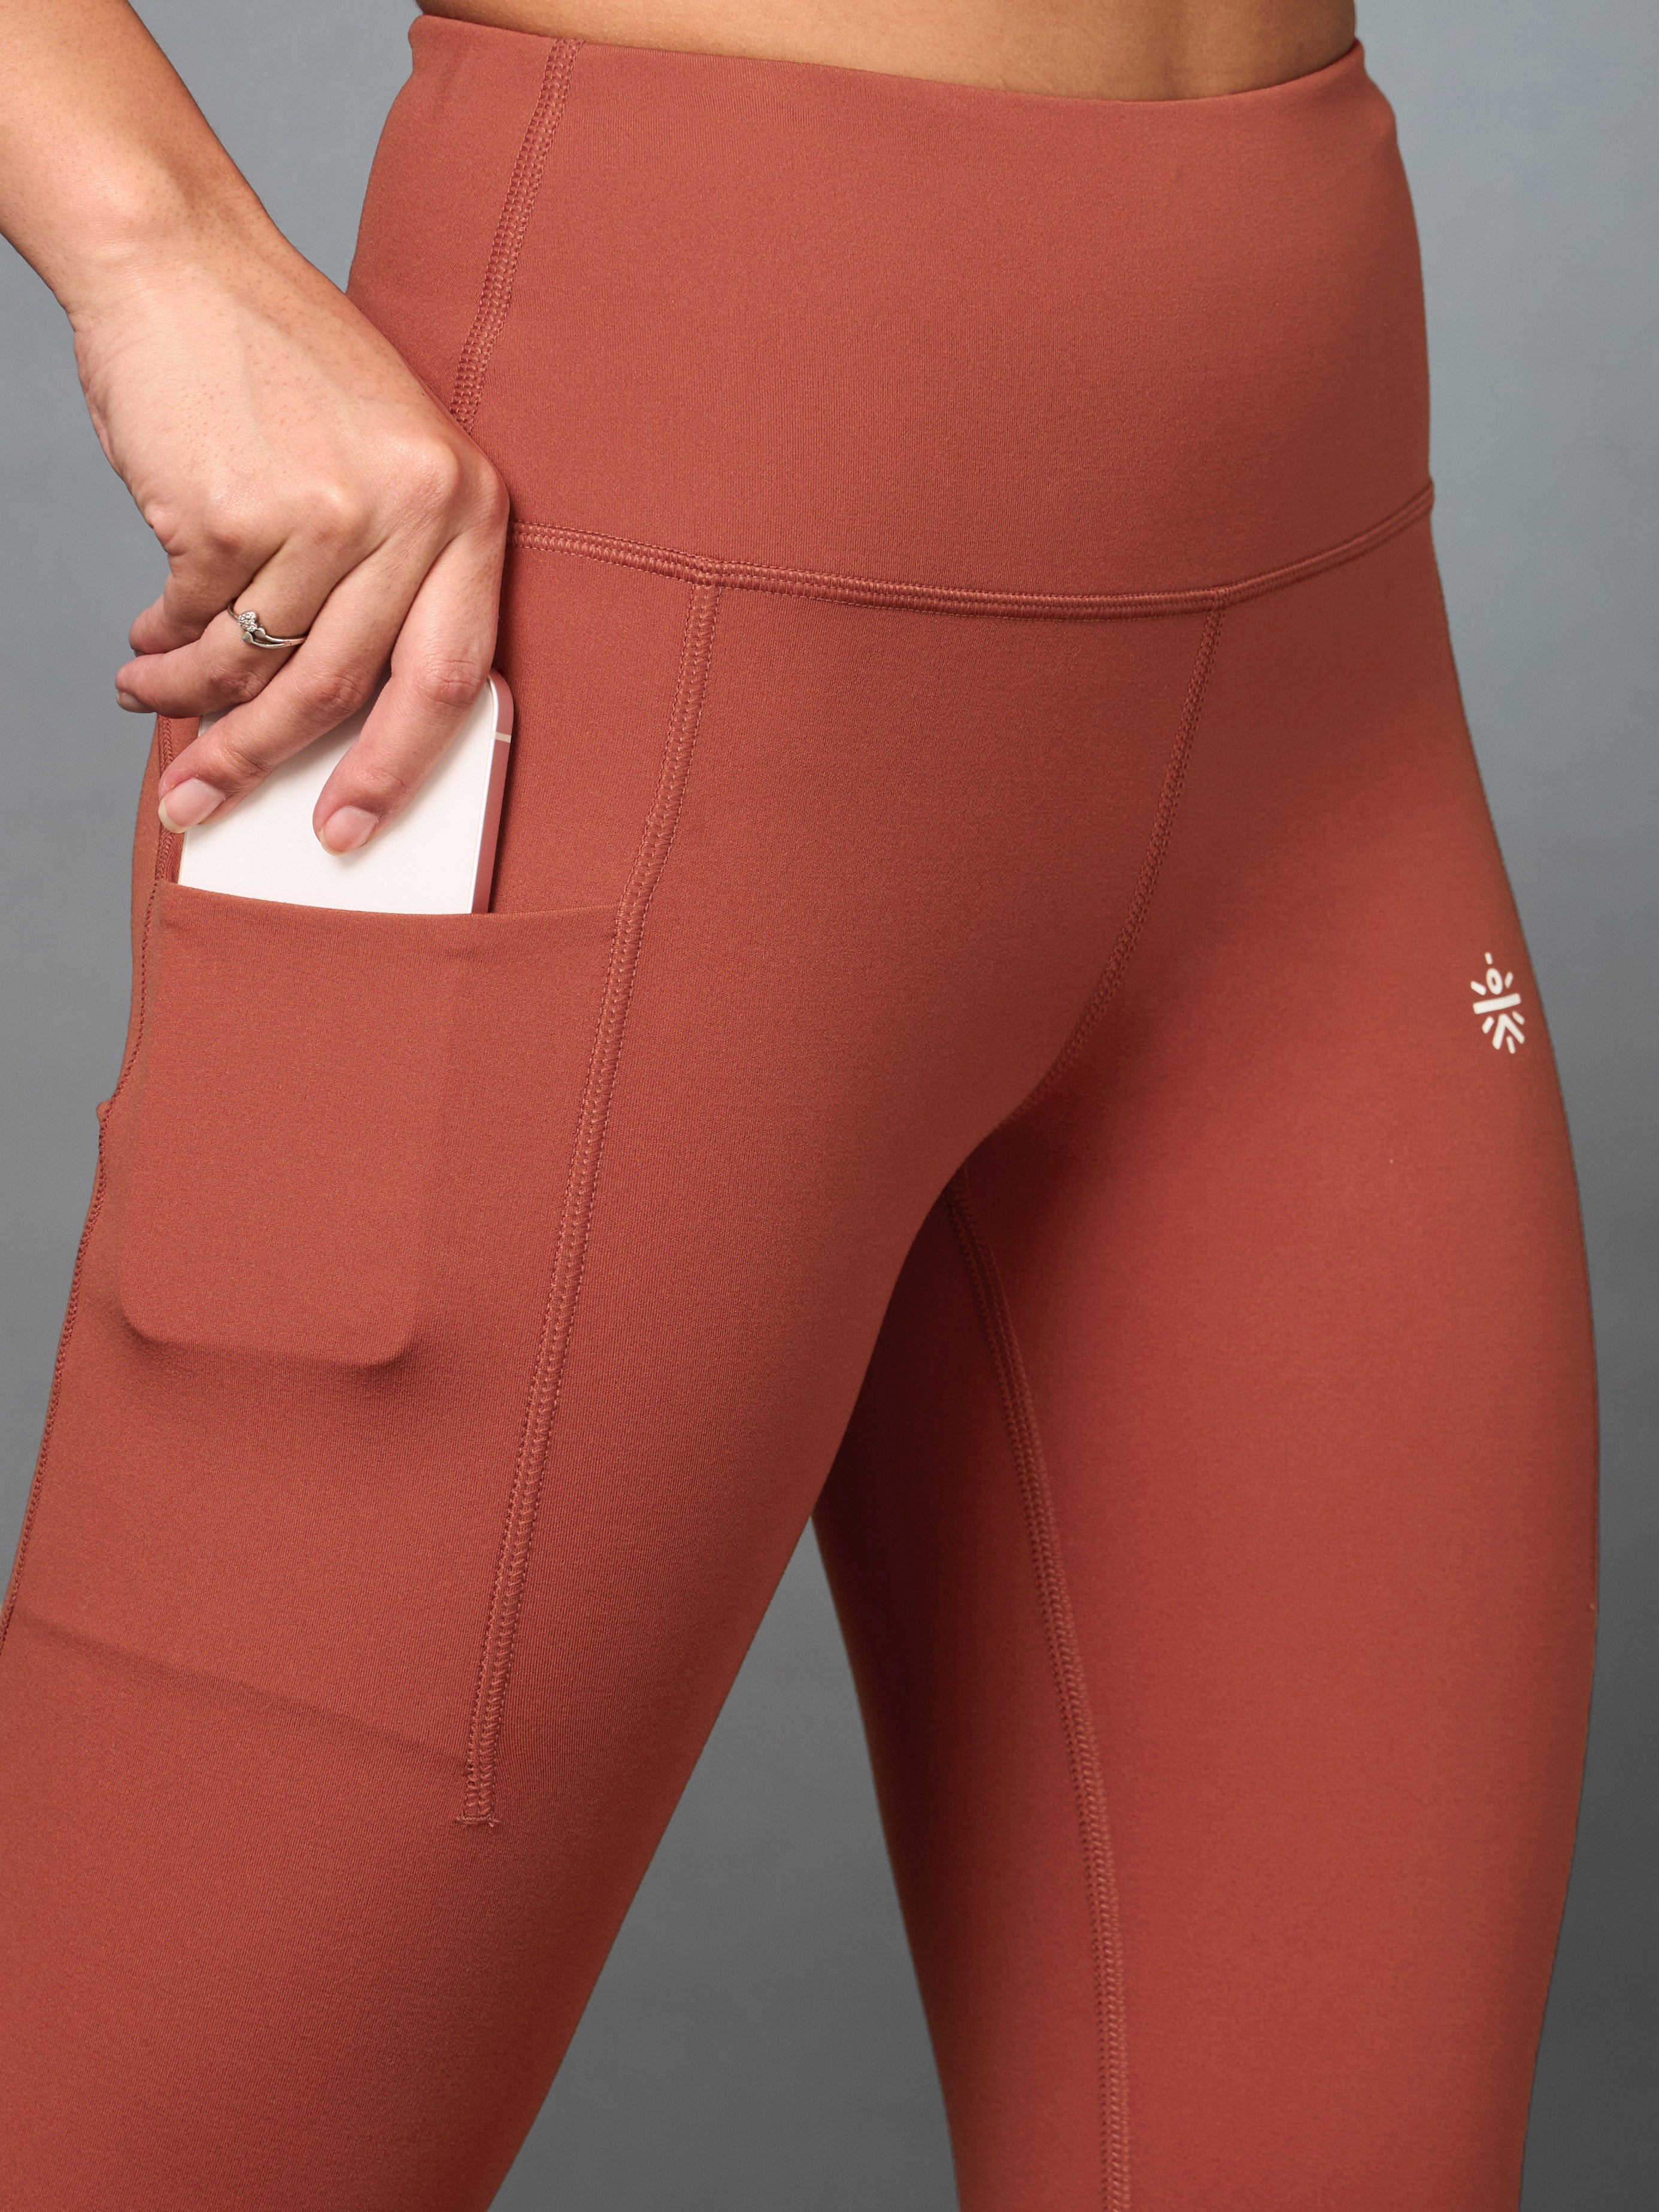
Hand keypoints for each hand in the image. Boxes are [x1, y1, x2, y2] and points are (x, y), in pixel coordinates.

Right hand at [77, 227, 507, 851]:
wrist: (182, 257)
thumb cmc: (282, 370)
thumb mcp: (384, 459)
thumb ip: (388, 576)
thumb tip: (341, 721)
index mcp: (470, 507)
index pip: (454, 674)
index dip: (402, 768)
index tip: (354, 828)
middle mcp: (413, 512)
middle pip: (345, 690)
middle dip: (268, 761)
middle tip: (208, 803)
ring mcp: (324, 512)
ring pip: (255, 663)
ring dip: (190, 702)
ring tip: (150, 698)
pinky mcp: (231, 509)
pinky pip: (196, 618)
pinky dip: (164, 645)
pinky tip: (147, 644)